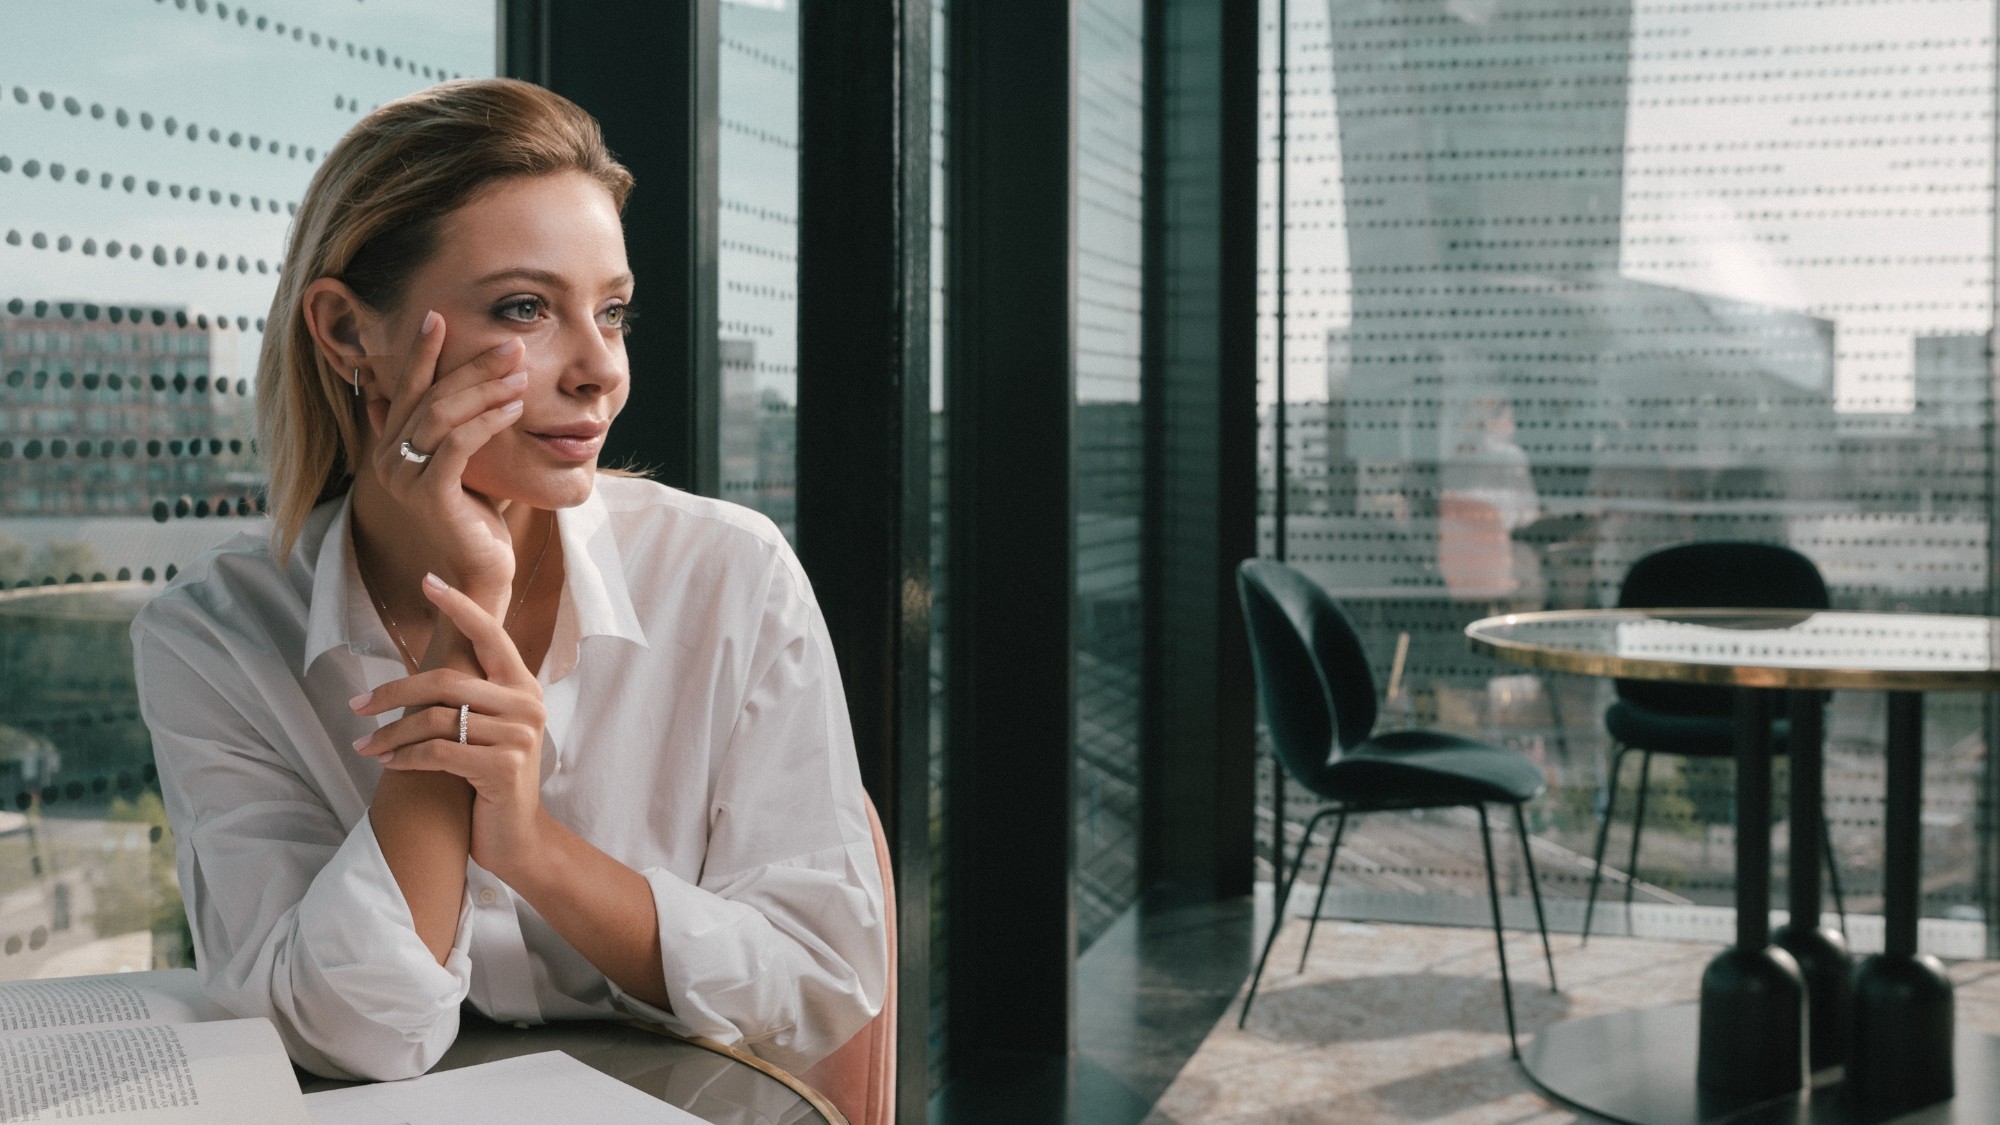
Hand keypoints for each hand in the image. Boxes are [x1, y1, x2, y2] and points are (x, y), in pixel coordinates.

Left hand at [351, 572, 549, 880]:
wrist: (517, 837)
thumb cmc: (490, 778)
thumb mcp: (487, 730)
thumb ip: (472, 697)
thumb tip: (425, 669)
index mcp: (522, 686)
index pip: (490, 635)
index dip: (459, 606)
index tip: (427, 580)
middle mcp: (527, 704)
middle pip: (446, 681)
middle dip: (392, 693)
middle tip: (356, 705)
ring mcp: (518, 737)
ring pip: (436, 720)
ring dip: (389, 735)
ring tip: (363, 747)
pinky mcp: (502, 768)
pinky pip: (438, 753)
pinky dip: (405, 759)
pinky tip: (388, 766)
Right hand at [368, 311, 530, 602]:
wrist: (478, 569)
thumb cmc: (476, 515)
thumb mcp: (461, 461)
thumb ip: (450, 428)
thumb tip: (456, 388)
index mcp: (393, 445)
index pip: (406, 388)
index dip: (420, 352)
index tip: (439, 317)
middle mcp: (389, 458)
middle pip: (429, 395)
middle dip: (471, 366)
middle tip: (510, 345)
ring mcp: (405, 477)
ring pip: (443, 414)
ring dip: (485, 389)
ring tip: (521, 375)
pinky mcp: (429, 494)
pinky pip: (459, 444)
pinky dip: (489, 421)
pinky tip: (516, 409)